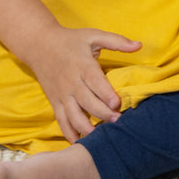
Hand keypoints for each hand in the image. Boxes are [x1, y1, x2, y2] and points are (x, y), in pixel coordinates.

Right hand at [24, 25, 141, 142]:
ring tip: (100, 137)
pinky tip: (79, 143)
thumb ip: (116, 41)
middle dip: (102, 114)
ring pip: (73, 115)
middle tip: (118, 122)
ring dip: (86, 128)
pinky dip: (69, 133)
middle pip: (87, 102)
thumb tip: (139, 45)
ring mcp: (62, 94)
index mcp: (82, 65)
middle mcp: (71, 82)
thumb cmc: (71, 40)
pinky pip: (61, 120)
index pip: (95, 82)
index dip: (106, 94)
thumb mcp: (93, 35)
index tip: (117, 104)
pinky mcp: (54, 102)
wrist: (39, 45)